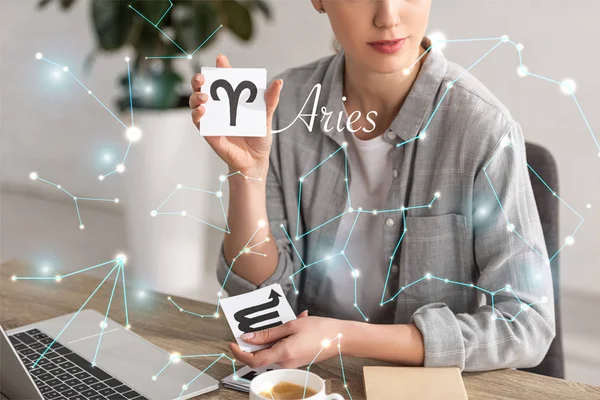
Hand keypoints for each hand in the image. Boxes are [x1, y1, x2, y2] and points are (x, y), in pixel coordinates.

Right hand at [189, 54, 283, 177]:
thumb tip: (278, 82)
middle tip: (203, 78)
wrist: (256, 160)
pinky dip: (198, 115)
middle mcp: (219, 107)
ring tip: (204, 96)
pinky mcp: (209, 133)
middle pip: (203, 89)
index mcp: (232, 99)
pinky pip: (199, 122)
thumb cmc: (259, 137)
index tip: (220, 59)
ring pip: (196, 103)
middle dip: (199, 80)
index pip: (223, 80)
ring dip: (196, 97)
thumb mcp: (266, 117)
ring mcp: (213, 119)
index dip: (220, 69)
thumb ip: (270, 100)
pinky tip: (202, 111)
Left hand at [229, 311, 346, 368]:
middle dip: (253, 342)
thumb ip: (268, 333)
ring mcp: (291, 363)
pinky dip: (282, 338)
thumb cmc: (319, 329)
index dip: (240, 353)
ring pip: (270, 352)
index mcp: (283, 354)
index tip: (232, 342)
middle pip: (260, 356)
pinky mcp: (295, 360)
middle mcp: (285, 362)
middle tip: (253, 326)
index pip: (253, 360)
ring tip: (284, 320)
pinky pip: (281, 350)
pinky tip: (294, 324)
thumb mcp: (291, 325)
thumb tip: (248, 338)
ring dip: (270, 337)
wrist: (340, 337)